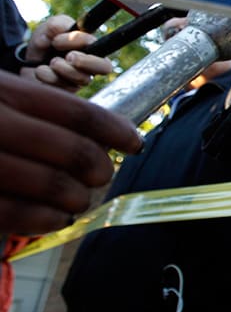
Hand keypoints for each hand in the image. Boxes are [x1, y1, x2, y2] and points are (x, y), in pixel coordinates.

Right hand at [0, 70, 141, 233]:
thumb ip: (33, 110)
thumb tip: (97, 135)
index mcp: (0, 92)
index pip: (73, 112)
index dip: (114, 131)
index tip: (135, 143)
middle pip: (68, 150)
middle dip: (97, 167)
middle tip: (104, 175)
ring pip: (46, 185)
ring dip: (75, 198)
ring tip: (80, 200)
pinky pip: (13, 213)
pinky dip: (43, 220)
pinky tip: (56, 218)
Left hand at [21, 15, 112, 90]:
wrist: (28, 61)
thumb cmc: (46, 42)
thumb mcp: (48, 28)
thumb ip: (56, 23)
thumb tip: (59, 29)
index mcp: (91, 46)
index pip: (100, 45)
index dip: (79, 42)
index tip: (56, 40)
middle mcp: (90, 64)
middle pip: (105, 67)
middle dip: (87, 61)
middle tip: (69, 57)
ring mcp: (80, 79)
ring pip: (83, 79)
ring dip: (64, 69)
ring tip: (51, 62)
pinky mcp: (68, 91)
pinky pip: (65, 89)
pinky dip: (49, 77)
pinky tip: (40, 70)